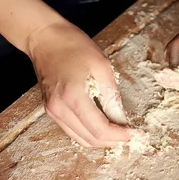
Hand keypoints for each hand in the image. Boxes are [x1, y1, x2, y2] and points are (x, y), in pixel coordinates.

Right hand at [27, 21, 131, 147]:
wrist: (44, 38)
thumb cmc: (73, 46)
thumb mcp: (102, 66)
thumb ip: (112, 95)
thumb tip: (122, 118)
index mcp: (74, 96)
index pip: (100, 129)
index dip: (119, 135)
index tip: (134, 133)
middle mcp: (60, 109)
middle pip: (90, 139)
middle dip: (112, 141)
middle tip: (128, 135)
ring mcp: (53, 111)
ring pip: (80, 139)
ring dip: (101, 140)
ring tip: (117, 133)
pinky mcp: (51, 111)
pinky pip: (72, 131)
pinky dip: (89, 133)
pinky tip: (101, 126)